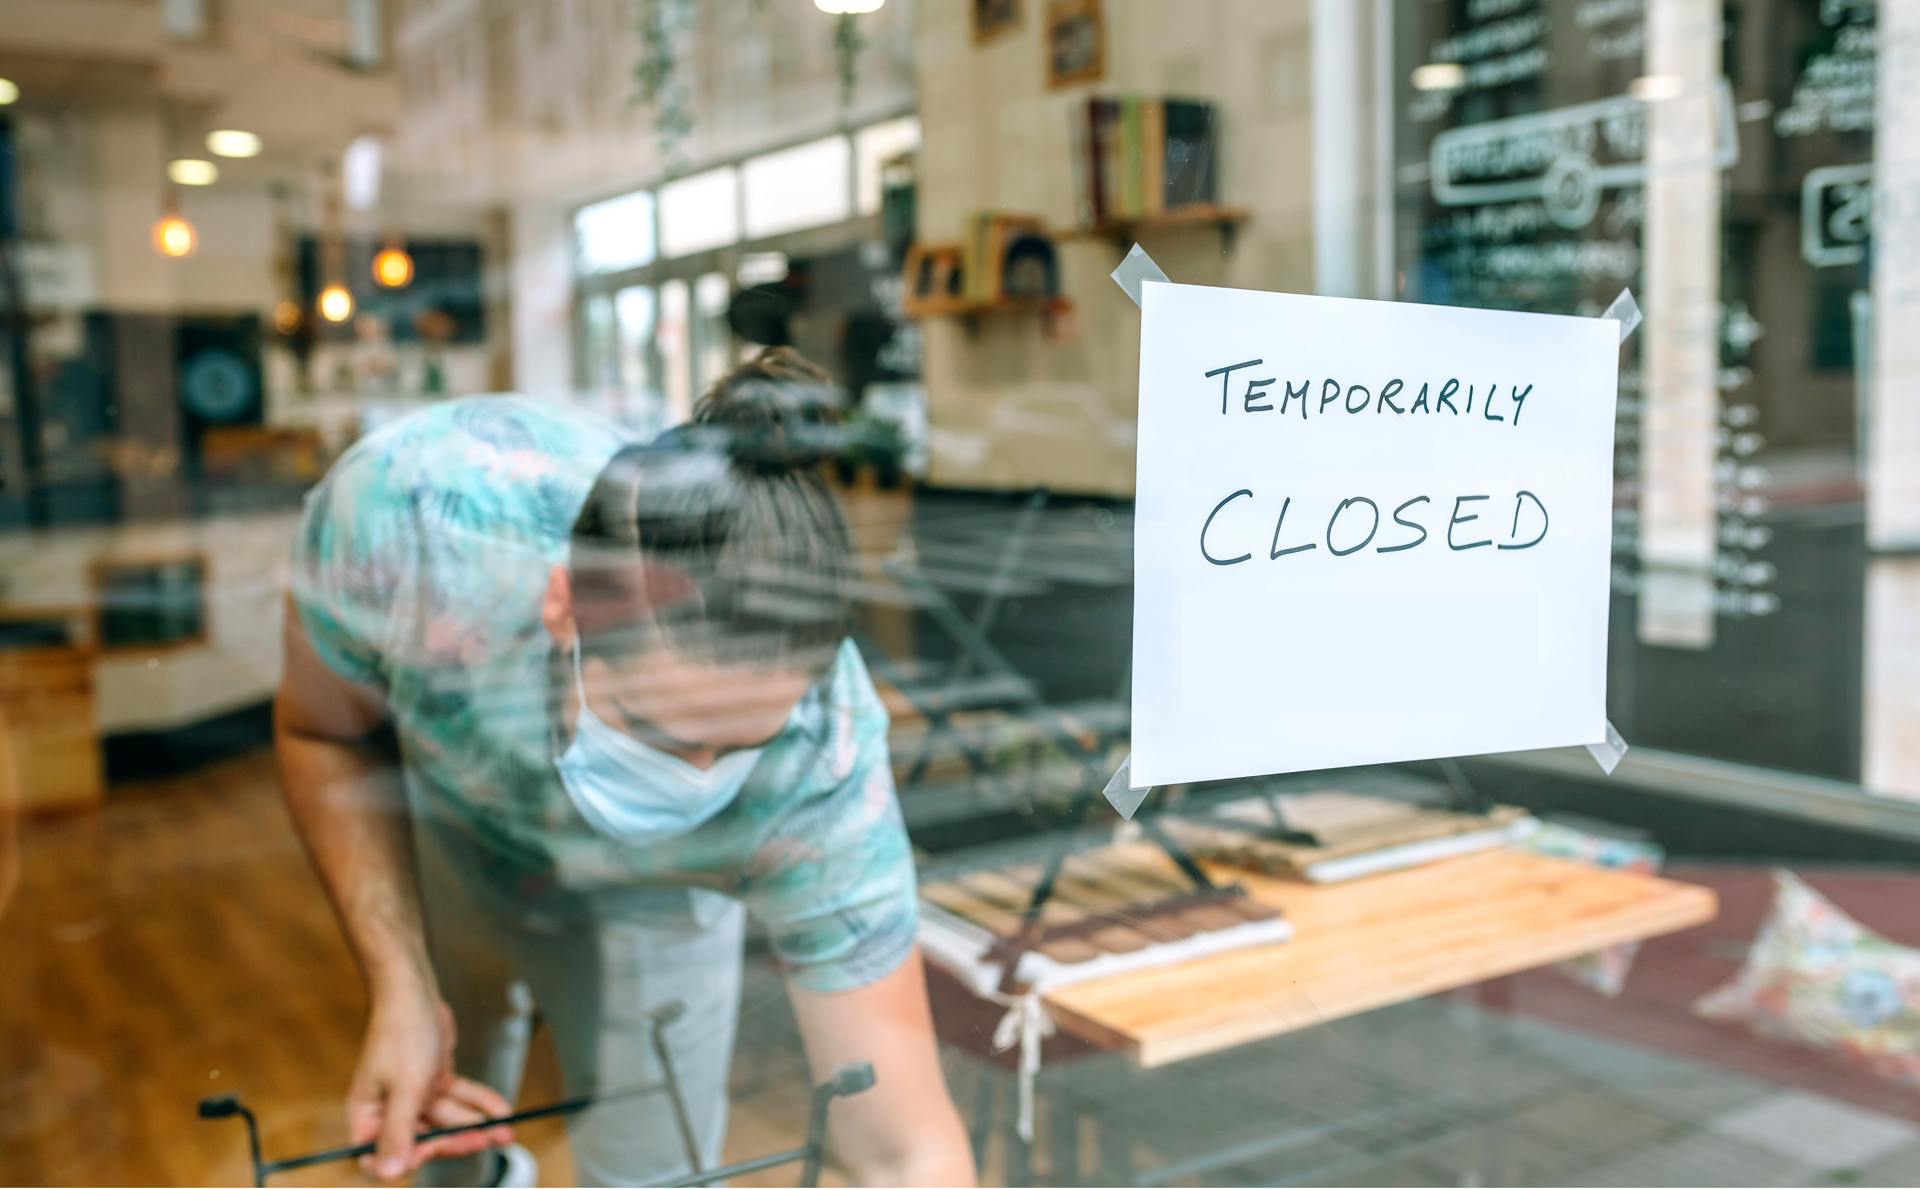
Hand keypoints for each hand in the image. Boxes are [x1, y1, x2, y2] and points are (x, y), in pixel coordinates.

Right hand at [346, 990, 514, 1179]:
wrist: (415, 992)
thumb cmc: (401, 1035)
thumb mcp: (404, 1088)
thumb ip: (399, 1132)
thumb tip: (389, 1173)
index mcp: (367, 1115)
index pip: (378, 1157)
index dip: (405, 1160)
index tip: (433, 1152)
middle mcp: (388, 1109)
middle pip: (421, 1140)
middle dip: (455, 1141)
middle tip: (486, 1140)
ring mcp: (412, 1095)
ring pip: (445, 1119)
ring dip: (474, 1124)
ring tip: (504, 1131)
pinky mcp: (432, 1080)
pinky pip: (457, 1098)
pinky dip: (478, 1102)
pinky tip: (500, 1109)